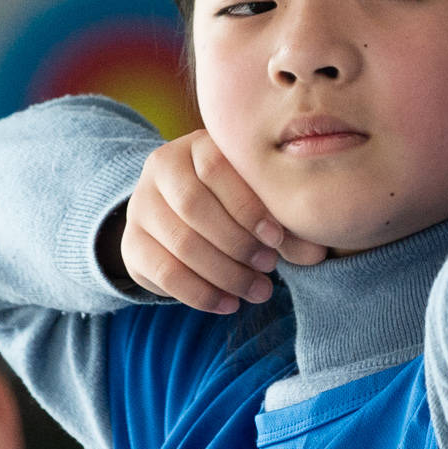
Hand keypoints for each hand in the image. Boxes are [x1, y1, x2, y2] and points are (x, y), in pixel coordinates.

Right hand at [114, 132, 327, 313]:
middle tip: (269, 268)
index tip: (277, 238)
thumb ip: (288, 223)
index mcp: (198, 144)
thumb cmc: (239, 203)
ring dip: (224, 274)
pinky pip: (163, 272)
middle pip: (194, 206)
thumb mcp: (263, 203)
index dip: (248, 206)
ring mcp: (142, 204)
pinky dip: (200, 294)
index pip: (217, 167)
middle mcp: (162, 166)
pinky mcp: (132, 243)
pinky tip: (228, 304)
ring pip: (180, 242)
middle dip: (237, 244)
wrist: (183, 215)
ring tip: (258, 291)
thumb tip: (315, 251)